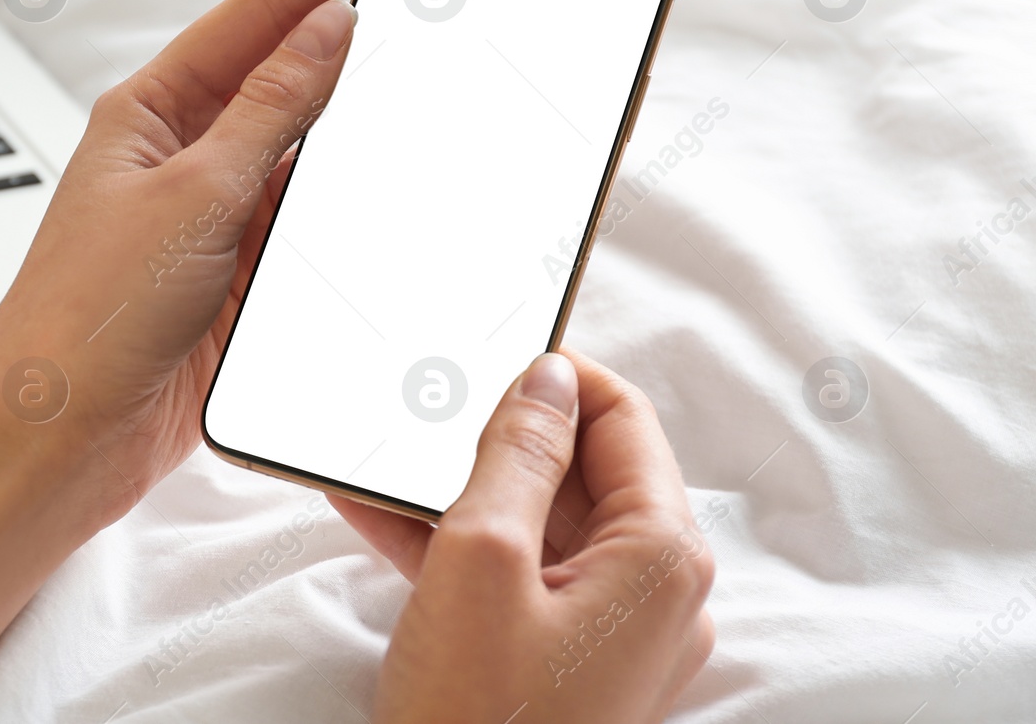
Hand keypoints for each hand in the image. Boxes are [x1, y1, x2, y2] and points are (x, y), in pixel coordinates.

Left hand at [0, 0, 403, 514]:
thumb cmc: (86, 315)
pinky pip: (309, 228)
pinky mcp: (238, 282)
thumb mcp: (192, 195)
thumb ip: (269, 110)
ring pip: (305, 155)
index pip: (254, 17)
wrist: (59, 440)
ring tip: (427, 81)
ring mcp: (213, 220)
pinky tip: (393, 193)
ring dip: (356, 129)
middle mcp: (182, 157)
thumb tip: (329, 27)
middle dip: (353, 35)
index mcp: (150, 112)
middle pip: (285, 78)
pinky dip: (347, 211)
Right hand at [334, 348, 714, 723]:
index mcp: (661, 555)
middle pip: (581, 469)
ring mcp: (610, 630)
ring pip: (538, 521)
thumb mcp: (481, 557)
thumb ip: (517, 452)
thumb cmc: (477, 716)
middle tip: (425, 401)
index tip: (487, 351)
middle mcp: (653, 590)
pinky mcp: (564, 658)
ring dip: (458, 485)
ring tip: (382, 451)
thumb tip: (546, 376)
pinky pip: (516, 574)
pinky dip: (454, 542)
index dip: (555, 374)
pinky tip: (377, 513)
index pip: (623, 419)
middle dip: (494, 431)